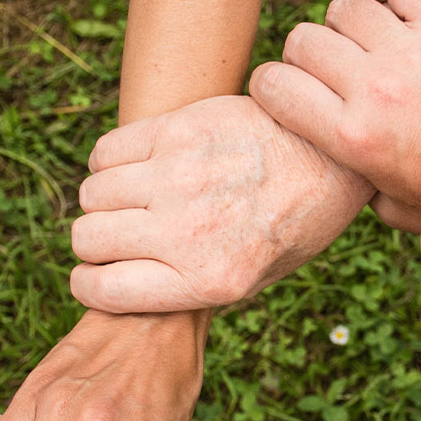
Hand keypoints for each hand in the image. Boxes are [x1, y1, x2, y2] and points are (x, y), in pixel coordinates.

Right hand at [69, 95, 373, 312]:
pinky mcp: (179, 130)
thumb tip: (126, 287)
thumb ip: (192, 288)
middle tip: (121, 235)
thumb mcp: (256, 279)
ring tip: (135, 199)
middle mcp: (189, 232)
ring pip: (92, 194)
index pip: (103, 290)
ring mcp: (180, 177)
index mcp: (209, 280)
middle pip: (88, 239)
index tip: (96, 276)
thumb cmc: (294, 224)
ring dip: (104, 201)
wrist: (332, 157)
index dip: (89, 285)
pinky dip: (110, 162)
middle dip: (95, 243)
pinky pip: (106, 151)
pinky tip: (139, 167)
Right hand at [250, 0, 420, 232]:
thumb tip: (319, 183)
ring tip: (366, 47)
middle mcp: (377, 91)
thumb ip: (350, 192)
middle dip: (306, 56)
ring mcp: (414, 53)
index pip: (273, 85)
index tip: (284, 91)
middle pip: (304, 41)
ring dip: (347, 26)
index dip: (271, 86)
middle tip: (331, 73)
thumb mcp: (391, 207)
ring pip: (345, 8)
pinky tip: (390, 9)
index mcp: (353, 139)